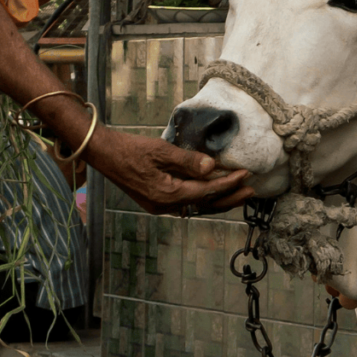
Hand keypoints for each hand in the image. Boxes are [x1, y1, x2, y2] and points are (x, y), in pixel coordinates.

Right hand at [84, 126, 254, 215]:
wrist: (104, 155)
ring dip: (218, 201)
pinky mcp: (156, 202)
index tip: (245, 175)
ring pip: (196, 207)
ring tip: (238, 194)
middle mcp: (165, 206)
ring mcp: (160, 206)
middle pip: (205, 206)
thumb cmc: (130, 149)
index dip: (228, 184)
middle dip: (229, 198)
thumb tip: (211, 167)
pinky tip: (211, 193)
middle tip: (251, 191)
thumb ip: (187, 160)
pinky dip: (202, 199)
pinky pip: (186, 204)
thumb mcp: (160, 150)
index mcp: (167, 194)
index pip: (206, 191)